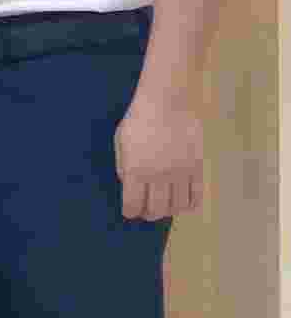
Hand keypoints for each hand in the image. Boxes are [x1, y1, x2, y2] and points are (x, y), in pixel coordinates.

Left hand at [115, 91, 203, 220]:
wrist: (167, 103)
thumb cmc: (139, 120)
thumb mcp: (121, 142)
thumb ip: (124, 167)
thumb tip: (129, 187)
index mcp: (135, 169)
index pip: (133, 204)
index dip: (131, 212)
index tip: (130, 213)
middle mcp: (158, 175)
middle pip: (156, 210)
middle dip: (149, 214)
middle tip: (146, 212)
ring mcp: (180, 173)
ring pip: (176, 207)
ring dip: (168, 211)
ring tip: (163, 208)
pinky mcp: (197, 168)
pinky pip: (196, 196)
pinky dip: (189, 205)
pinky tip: (183, 204)